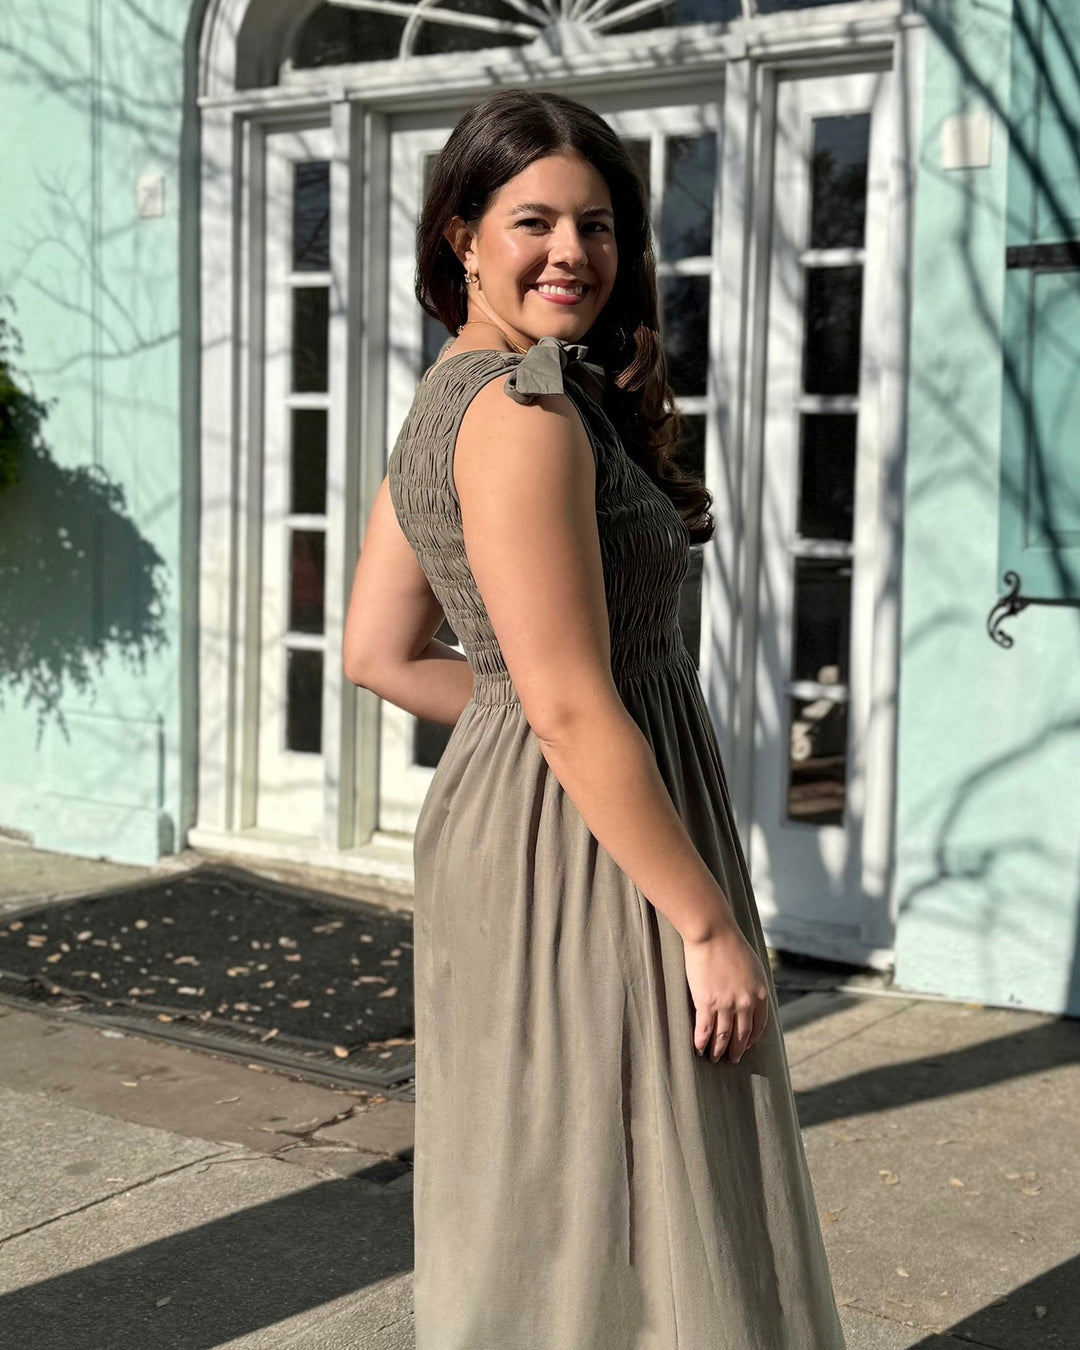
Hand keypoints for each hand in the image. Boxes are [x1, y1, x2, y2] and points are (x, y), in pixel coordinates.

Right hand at [682, 922, 770, 1063]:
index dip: (751, 1039)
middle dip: (736, 1050)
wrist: (713, 933)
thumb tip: (752, 998)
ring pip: (722, 1036)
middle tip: (732, 1059)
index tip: (746, 1046)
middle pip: (741, 1035)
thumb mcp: (753, 966)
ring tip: (714, 1058)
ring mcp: (726, 1005)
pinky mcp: (706, 1002)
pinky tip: (698, 1049)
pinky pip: (704, 1029)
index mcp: (760, 994)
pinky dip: (701, 1042)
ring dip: (718, 1050)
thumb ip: (754, 986)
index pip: (759, 1025)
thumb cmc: (731, 944)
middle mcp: (745, 1003)